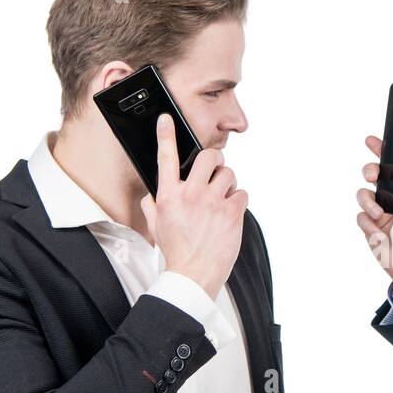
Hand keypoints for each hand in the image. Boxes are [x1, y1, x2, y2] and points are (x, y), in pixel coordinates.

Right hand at [140, 113, 247, 297]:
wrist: (194, 274)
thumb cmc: (176, 252)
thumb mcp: (156, 226)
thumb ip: (151, 206)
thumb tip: (150, 195)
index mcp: (168, 195)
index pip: (165, 157)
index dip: (166, 134)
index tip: (166, 119)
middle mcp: (190, 194)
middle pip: (208, 156)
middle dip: (214, 159)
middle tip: (214, 169)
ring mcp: (213, 202)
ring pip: (228, 173)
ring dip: (227, 182)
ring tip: (222, 197)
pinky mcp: (232, 212)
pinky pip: (242, 193)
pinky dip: (239, 199)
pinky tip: (231, 211)